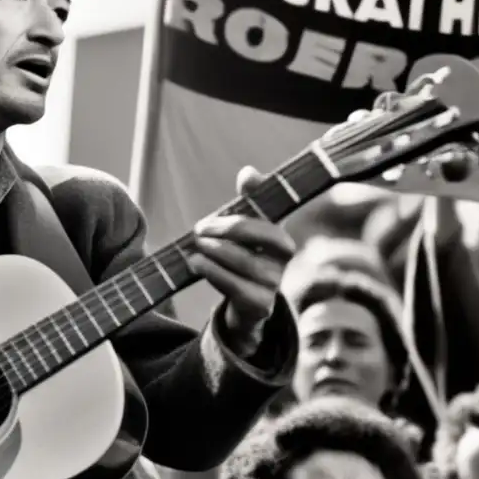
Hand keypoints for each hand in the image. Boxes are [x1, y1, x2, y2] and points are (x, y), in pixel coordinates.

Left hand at [191, 166, 294, 354]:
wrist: (245, 303)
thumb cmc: (244, 256)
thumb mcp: (244, 228)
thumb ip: (249, 200)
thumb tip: (249, 172)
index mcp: (282, 239)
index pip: (269, 225)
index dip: (240, 220)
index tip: (208, 221)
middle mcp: (283, 262)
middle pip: (258, 239)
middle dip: (226, 231)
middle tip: (198, 230)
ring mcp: (274, 285)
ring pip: (245, 264)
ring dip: (215, 253)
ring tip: (195, 248)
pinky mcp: (261, 306)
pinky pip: (237, 288)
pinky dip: (214, 273)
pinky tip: (197, 264)